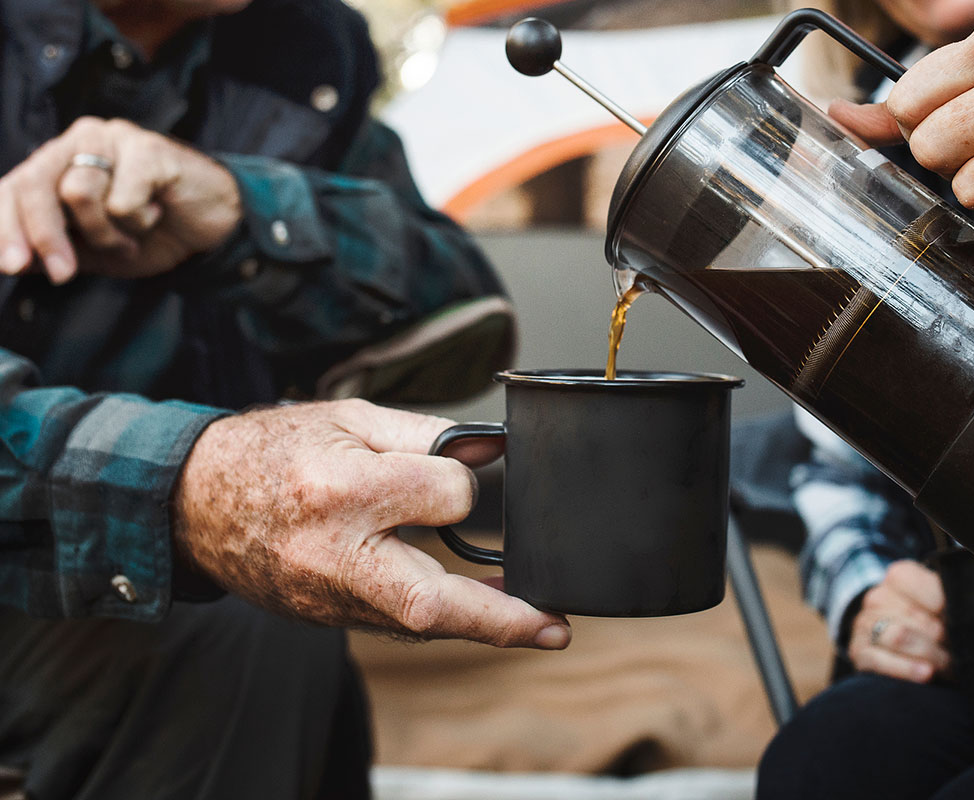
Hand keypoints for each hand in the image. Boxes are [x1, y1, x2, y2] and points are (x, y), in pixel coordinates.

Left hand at [0, 116, 241, 282]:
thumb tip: (8, 261)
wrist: (218, 229)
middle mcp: (80, 141)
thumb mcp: (94, 251)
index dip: (5, 228)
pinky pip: (122, 201)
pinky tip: (157, 214)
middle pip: (34, 185)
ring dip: (108, 234)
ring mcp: (113, 139)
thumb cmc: (155, 233)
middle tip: (64, 273)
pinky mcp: (148, 149)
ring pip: (79, 195)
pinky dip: (139, 222)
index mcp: (59, 162)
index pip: (13, 188)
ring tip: (134, 235)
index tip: (11, 267)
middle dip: (45, 235)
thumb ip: (52, 251)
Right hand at [173, 399, 570, 649]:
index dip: (465, 484)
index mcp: (339, 491)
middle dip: (501, 618)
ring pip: (418, 623)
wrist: (196, 502)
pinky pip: (396, 623)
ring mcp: (328, 596)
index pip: (441, 497)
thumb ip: (428, 436)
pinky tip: (485, 608)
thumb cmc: (273, 451)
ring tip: (540, 621)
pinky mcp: (328, 617)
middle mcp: (333, 554)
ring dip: (484, 624)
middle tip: (556, 625)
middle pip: (428, 601)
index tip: (465, 473)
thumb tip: (496, 448)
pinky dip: (445, 618)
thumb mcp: (350, 420)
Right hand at [848, 560, 948, 682]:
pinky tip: (925, 674)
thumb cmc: (929, 620)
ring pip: (899, 637)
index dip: (945, 607)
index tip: (960, 620)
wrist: (898, 642)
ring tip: (948, 665)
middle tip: (959, 650)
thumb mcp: (941, 602)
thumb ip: (950, 601)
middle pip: (916, 616)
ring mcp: (864, 623)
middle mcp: (877, 596)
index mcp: (899, 577)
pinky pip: (879, 661)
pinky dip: (906, 669)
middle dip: (942, 638)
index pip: (925, 586)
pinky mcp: (859, 651)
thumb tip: (966, 612)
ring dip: (930, 655)